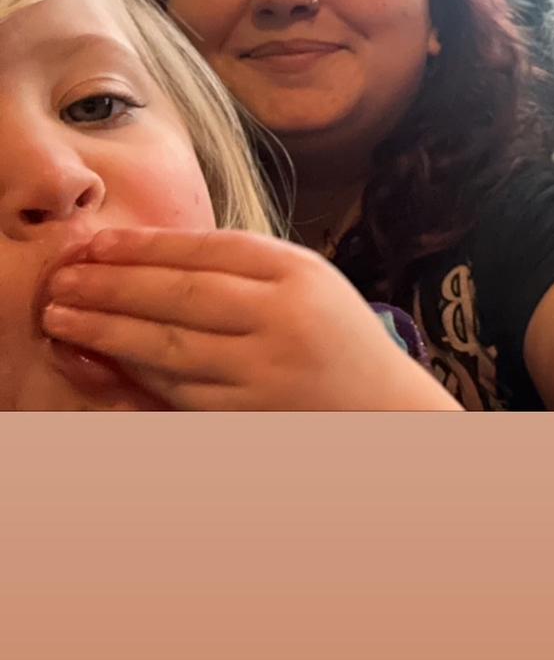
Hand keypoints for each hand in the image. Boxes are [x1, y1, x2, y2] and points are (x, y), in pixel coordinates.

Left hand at [39, 227, 458, 409]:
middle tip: (64, 278)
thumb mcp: (308, 281)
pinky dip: (134, 375)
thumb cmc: (336, 337)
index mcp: (301, 273)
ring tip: (64, 316)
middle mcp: (284, 319)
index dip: (147, 245)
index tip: (99, 243)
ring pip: (170, 347)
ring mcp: (266, 372)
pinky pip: (177, 392)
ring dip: (108, 330)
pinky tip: (103, 358)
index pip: (210, 250)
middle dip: (113, 285)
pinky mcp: (249, 416)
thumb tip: (153, 253)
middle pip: (181, 295)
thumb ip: (245, 265)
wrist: (384, 408)